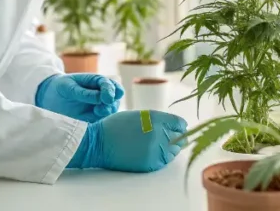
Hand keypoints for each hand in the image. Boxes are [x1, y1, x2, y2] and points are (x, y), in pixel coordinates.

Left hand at [35, 73, 123, 122]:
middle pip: (115, 98)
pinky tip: (95, 120)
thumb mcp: (69, 87)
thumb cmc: (60, 87)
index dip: (110, 90)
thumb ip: (84, 93)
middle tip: (105, 105)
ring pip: (111, 110)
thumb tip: (100, 98)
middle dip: (113, 102)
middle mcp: (101, 94)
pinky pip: (102, 121)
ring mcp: (99, 107)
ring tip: (98, 112)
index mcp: (97, 82)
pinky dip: (102, 121)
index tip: (107, 98)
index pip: (110, 85)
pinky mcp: (94, 119)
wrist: (50, 98)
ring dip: (108, 111)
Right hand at [67, 110, 187, 172]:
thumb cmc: (117, 127)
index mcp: (155, 118)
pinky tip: (148, 153)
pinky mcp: (151, 164)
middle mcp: (158, 133)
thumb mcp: (139, 115)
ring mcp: (156, 150)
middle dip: (175, 138)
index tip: (174, 129)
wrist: (99, 144)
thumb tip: (178, 128)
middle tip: (164, 139)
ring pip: (174, 151)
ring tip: (153, 146)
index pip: (180, 124)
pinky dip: (160, 158)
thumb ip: (159, 120)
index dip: (178, 126)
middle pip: (181, 138)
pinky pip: (165, 161)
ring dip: (168, 148)